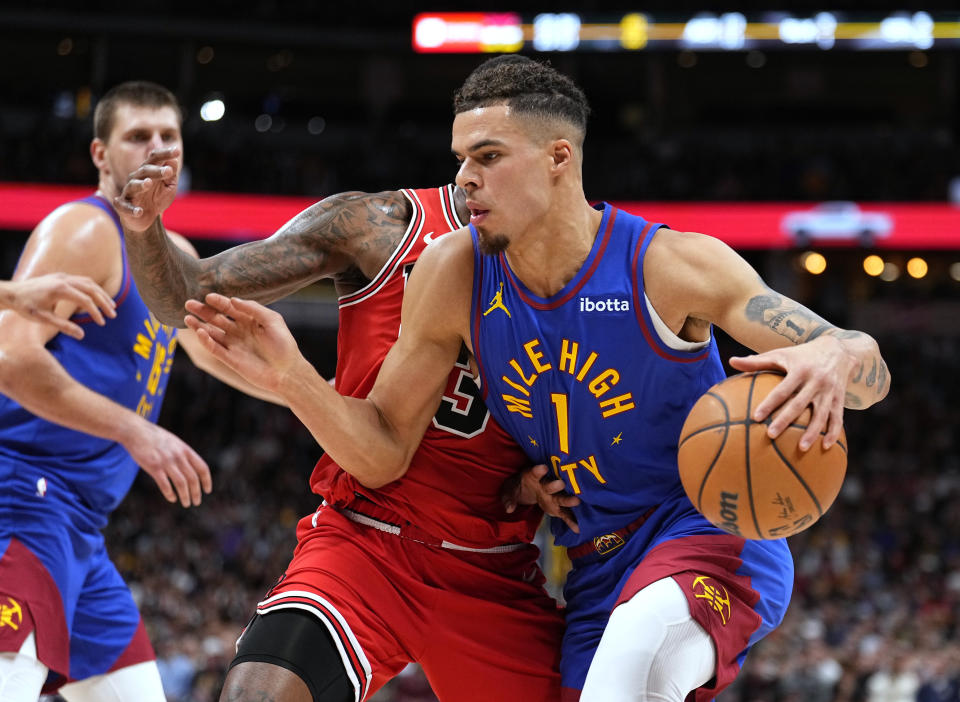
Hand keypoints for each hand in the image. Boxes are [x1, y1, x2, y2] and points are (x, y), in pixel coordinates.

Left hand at [2, 273, 115, 338]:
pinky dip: (92, 289)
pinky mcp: (61, 277)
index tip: (101, 323)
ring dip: (101, 294)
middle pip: (92, 289)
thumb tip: (82, 335)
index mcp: (60, 289)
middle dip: (104, 302)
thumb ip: (63, 326)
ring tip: (110, 306)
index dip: (96, 313)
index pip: (85, 301)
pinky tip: (96, 298)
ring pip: (89, 283)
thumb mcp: (43, 319)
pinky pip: (82, 280)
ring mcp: (63, 276)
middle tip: (113, 315)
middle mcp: (64, 279)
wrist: (11, 292)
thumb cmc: (25, 306)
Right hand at [113, 146, 180, 231]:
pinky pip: (125, 207)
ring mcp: (128, 192)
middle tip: (169, 171)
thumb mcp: (168, 187)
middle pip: (145, 171)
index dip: (165, 154)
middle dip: (156, 170)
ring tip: (148, 183)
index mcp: (147, 172)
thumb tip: (174, 160)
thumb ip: (170, 175)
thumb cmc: (157, 198)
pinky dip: (132, 209)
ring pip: (133, 186)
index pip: (154, 159)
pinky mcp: (122, 206)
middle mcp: (135, 178)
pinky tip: (139, 211)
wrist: (145, 218)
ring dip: (141, 184)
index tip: (177, 151)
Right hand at [124, 421, 210, 506]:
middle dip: (196, 493)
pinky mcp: (154, 467)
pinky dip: (170, 494)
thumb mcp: (175, 442)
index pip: (202, 468)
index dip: (206, 481)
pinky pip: (165, 485)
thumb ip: (183, 454)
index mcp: (186, 450)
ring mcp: (166, 462)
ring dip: (185, 496)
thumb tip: (191, 467)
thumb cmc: (155, 438)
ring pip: (181, 484)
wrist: (136, 432)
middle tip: (196, 502)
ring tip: (186, 503)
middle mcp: (178, 456)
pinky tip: (172, 499)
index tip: (207, 491)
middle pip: (193, 478)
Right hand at [184, 293, 303, 393]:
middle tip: (189, 303)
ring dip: (199, 326)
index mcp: (249, 320)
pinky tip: (201, 332)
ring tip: (187, 317)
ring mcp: (233, 345)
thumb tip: (232, 300)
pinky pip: (215, 348)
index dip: (218, 302)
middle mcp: (239, 331)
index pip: (229, 308)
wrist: (287, 372)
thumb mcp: (272, 321)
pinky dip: (207, 341)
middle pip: (216, 318)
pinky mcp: (230, 359)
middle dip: (203, 311)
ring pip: (212, 333)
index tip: (208, 296)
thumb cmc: (284, 345)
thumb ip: (253, 309)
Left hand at [503, 464, 580, 533]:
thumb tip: (509, 508)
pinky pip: (564, 514)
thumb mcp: (509, 492)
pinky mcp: (556, 507)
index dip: (538, 470)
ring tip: (577, 502)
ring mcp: (553, 496)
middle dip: (555, 485)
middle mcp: (545, 485)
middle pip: (551, 485)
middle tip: (561, 484)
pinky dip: (571, 520)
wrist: (525, 489)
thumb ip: (509, 499)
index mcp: (533, 478)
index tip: (543, 467)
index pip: (535, 473)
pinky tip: (578, 527)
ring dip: (568, 500)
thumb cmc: (517, 488)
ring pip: (561, 497)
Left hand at [729, 335, 856, 450]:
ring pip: (821, 414)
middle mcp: (816, 381)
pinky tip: (825, 447)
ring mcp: (829, 391)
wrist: (838, 349)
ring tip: (801, 448)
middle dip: (785, 421)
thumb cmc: (801, 354)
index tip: (755, 417)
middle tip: (771, 435)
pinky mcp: (840, 398)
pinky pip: (837, 418)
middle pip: (799, 404)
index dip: (769, 404)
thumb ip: (756, 361)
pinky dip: (833, 432)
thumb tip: (731, 362)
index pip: (782, 390)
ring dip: (812, 432)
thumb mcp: (780, 354)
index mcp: (800, 370)